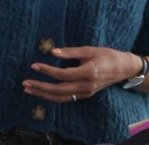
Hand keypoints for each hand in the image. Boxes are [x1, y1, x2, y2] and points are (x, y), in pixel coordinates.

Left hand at [22, 46, 140, 102]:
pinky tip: (43, 92)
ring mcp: (85, 93)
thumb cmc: (107, 55)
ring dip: (43, 95)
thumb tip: (53, 51)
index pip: (63, 74)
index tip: (34, 65)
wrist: (123, 69)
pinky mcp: (85, 95)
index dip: (47, 70)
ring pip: (61, 98)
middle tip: (25, 83)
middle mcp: (86, 86)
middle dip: (40, 87)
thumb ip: (71, 52)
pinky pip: (66, 99)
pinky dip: (53, 97)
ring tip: (29, 89)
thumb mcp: (90, 49)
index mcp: (88, 72)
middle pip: (58, 90)